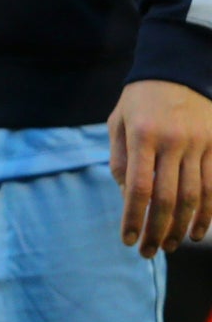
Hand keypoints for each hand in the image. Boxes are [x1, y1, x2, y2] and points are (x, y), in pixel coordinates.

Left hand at [110, 79, 211, 256]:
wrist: (179, 69)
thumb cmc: (141, 99)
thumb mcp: (118, 120)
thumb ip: (120, 158)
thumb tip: (126, 196)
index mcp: (141, 135)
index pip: (138, 186)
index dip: (133, 218)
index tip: (127, 239)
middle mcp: (172, 142)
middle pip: (166, 198)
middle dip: (157, 230)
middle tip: (149, 252)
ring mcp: (198, 145)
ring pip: (193, 197)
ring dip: (181, 227)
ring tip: (170, 246)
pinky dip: (207, 214)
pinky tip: (198, 231)